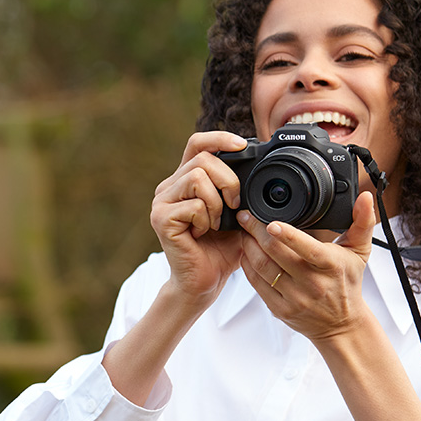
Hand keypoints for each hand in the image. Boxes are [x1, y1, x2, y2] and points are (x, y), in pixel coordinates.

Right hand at [149, 131, 248, 306]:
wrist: (204, 283)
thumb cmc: (221, 251)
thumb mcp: (239, 214)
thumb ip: (242, 190)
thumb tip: (260, 167)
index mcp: (185, 180)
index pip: (198, 143)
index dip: (219, 138)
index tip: (242, 145)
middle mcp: (169, 187)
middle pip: (202, 159)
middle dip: (227, 180)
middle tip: (234, 205)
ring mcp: (161, 202)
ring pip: (196, 177)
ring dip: (216, 202)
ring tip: (216, 223)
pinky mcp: (160, 219)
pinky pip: (193, 204)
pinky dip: (206, 220)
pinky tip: (202, 234)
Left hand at [237, 191, 376, 343]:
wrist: (341, 324)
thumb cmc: (348, 283)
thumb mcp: (360, 252)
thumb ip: (362, 222)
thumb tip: (365, 197)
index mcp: (330, 265)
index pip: (305, 248)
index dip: (286, 234)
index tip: (270, 222)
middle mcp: (311, 283)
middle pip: (276, 254)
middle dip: (256, 232)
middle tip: (246, 217)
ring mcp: (294, 298)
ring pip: (263, 268)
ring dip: (248, 247)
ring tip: (244, 232)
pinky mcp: (280, 309)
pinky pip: (257, 285)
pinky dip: (248, 266)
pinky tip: (246, 252)